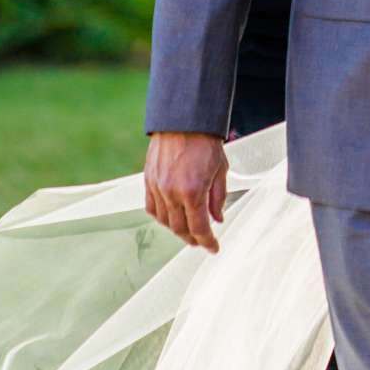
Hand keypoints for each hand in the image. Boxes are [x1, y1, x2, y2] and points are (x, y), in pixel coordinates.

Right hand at [145, 131, 227, 252]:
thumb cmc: (206, 143)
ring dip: (177, 230)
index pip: (199, 228)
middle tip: (202, 241)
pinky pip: (152, 208)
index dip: (208, 242)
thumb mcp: (221, 170)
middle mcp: (172, 193)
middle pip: (180, 229)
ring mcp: (157, 187)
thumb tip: (217, 219)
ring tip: (188, 230)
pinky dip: (162, 217)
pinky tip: (171, 217)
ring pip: (165, 221)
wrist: (183, 120)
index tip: (214, 248)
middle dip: (193, 239)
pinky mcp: (148, 180)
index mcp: (193, 192)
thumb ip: (218, 198)